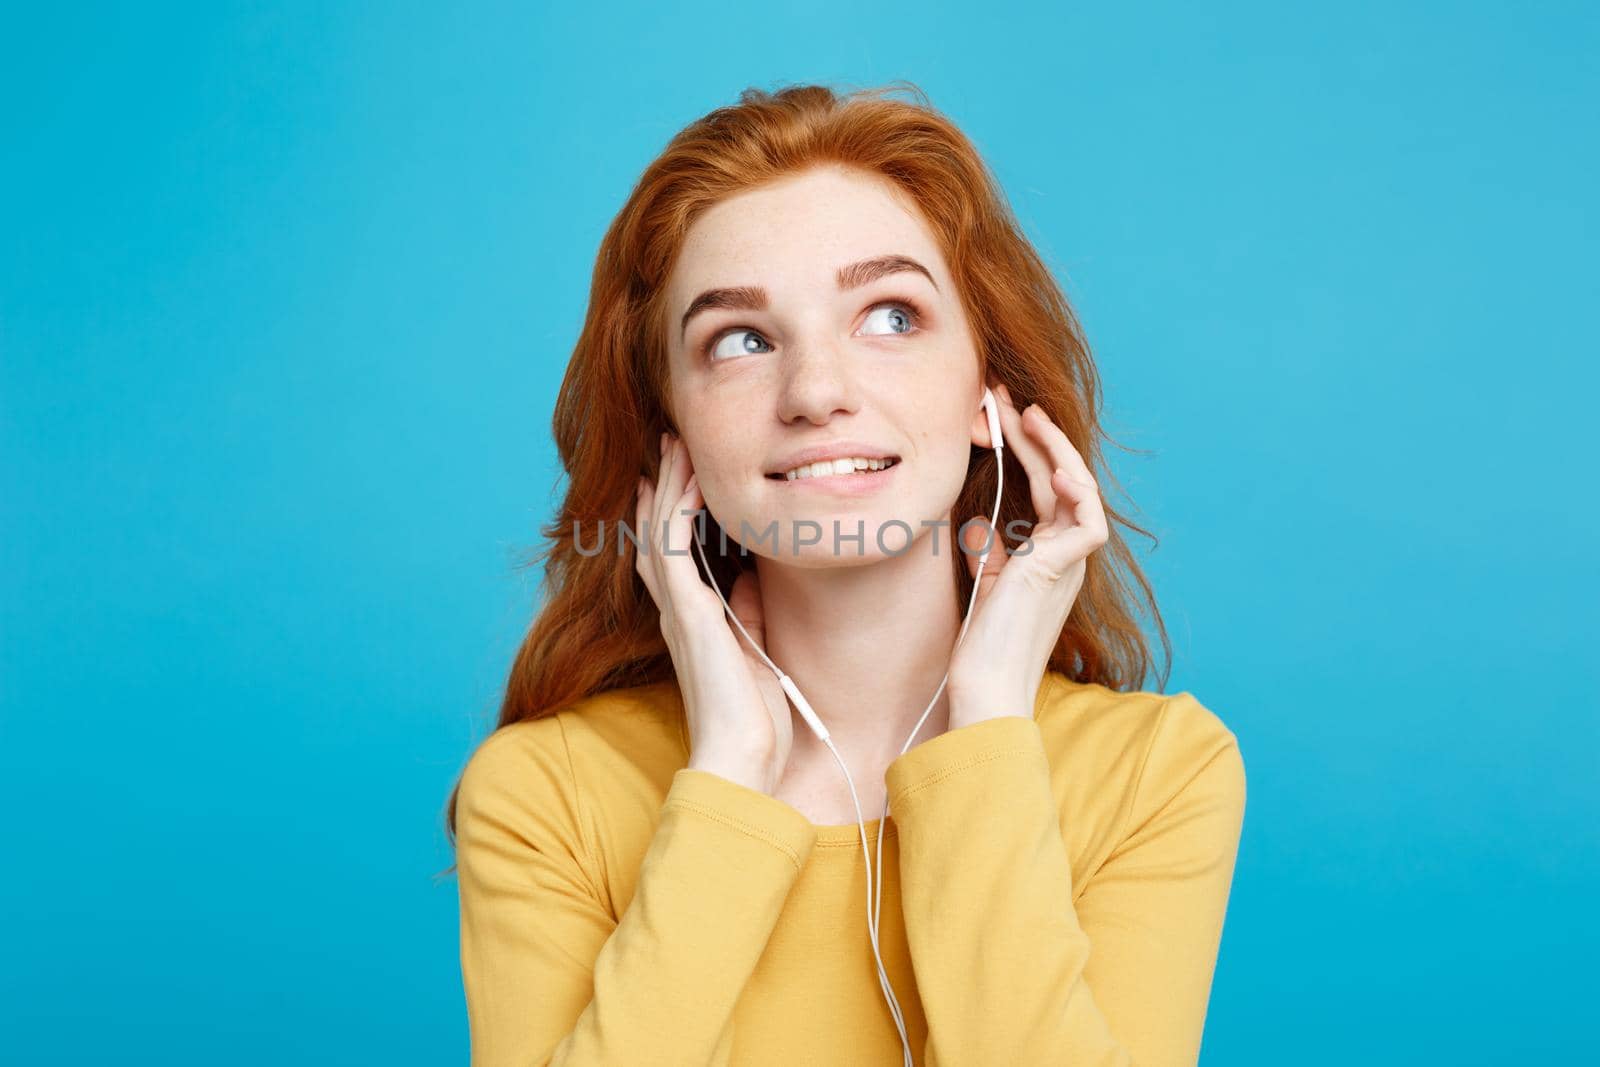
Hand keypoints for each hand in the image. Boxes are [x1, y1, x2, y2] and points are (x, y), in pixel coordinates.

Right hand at [634, 431, 795, 793]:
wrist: (743, 758)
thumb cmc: (753, 721)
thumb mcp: (756, 654)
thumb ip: (748, 614)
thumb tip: (751, 578)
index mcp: (692, 623)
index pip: (671, 556)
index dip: (668, 514)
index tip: (675, 478)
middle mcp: (677, 612)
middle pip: (658, 533)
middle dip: (664, 486)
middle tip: (670, 445)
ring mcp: (678, 610)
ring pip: (659, 531)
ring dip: (667, 486)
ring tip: (674, 447)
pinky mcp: (687, 612)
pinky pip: (672, 547)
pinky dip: (678, 510)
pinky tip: (692, 482)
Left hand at [946, 383, 1109, 727]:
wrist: (985, 686)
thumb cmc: (983, 645)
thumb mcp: (984, 583)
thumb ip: (988, 549)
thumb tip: (979, 521)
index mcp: (1049, 554)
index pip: (1044, 486)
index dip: (1024, 448)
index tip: (997, 415)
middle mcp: (1065, 555)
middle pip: (1059, 478)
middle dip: (1033, 434)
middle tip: (1004, 397)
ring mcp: (1068, 563)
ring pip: (1078, 490)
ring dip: (1054, 449)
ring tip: (1025, 415)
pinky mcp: (1063, 572)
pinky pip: (1088, 524)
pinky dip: (1079, 493)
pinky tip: (1059, 468)